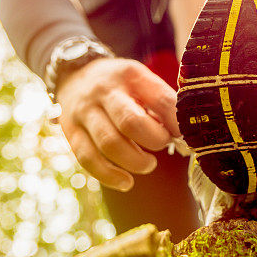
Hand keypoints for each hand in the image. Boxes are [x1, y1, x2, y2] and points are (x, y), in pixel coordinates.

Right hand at [56, 58, 179, 191]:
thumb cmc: (120, 85)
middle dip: (155, 140)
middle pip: (131, 122)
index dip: (176, 123)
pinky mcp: (71, 131)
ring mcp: (85, 112)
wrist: (74, 74)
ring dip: (135, 162)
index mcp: (131, 75)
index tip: (184, 135)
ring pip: (109, 143)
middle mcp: (105, 91)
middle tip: (164, 144)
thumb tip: (183, 135)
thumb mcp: (141, 80)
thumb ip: (161, 103)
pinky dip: (109, 176)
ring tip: (149, 164)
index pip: (161, 100)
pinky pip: (88, 159)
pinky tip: (126, 182)